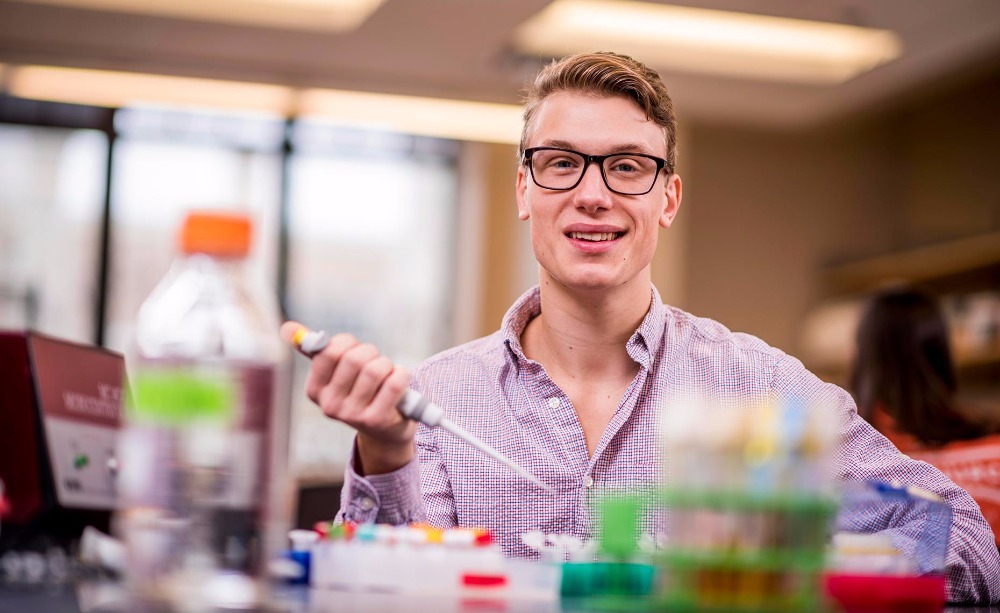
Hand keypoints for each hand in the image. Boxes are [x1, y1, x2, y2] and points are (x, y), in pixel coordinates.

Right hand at [280, 321, 415, 474]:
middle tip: (374, 361)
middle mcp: (329, 406)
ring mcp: (352, 416)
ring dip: (387, 364)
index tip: (354, 349)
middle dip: (370, 352)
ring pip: (375, 369)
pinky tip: (398, 381)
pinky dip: (401, 375)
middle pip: (354, 358)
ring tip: (387, 373)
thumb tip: (287, 327)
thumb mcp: (335, 373)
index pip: (328, 351)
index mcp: (314, 390)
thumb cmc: (359, 391)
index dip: (347, 342)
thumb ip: (315, 349)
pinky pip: (394, 383)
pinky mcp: (377, 421)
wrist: (385, 430)